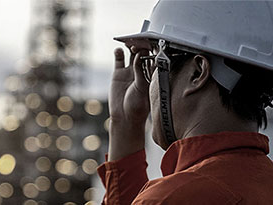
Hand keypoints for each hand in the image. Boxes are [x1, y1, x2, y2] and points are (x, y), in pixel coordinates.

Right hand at [108, 46, 149, 160]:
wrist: (124, 117)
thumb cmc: (138, 106)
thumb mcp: (142, 87)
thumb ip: (140, 71)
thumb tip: (139, 56)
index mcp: (151, 74)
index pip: (153, 57)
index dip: (153, 49)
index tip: (152, 41)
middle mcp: (141, 71)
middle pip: (143, 52)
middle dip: (142, 45)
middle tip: (140, 40)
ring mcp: (130, 71)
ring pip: (131, 53)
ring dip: (131, 47)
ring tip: (130, 44)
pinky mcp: (118, 73)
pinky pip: (119, 59)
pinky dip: (118, 53)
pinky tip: (118, 50)